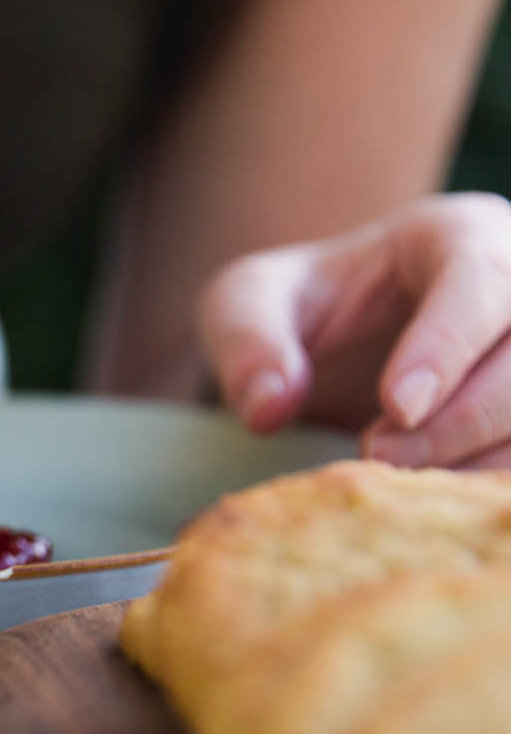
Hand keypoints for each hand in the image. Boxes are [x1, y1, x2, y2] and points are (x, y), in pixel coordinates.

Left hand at [199, 192, 510, 468]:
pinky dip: (492, 479)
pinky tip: (437, 499)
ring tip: (400, 483)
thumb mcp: (246, 305)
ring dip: (481, 457)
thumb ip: (248, 342)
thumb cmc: (301, 310)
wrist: (338, 344)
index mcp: (456, 234)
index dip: (446, 348)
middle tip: (378, 457)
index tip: (398, 411)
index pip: (477, 279)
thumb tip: (269, 407)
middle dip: (459, 417)